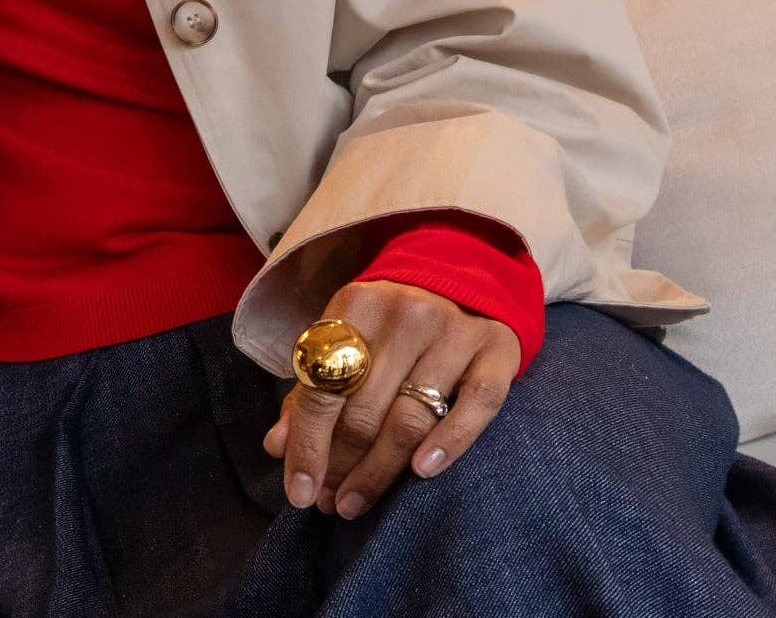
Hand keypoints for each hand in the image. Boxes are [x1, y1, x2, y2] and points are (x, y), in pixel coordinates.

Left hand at [261, 278, 519, 520]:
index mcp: (358, 304)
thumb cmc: (392, 319)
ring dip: (379, 471)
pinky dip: (449, 441)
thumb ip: (312, 387)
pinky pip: (476, 404)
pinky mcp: (497, 349)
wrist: (464, 273)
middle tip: (329, 502)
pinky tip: (421, 472)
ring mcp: (454, 331)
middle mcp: (406, 314)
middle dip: (340, 464)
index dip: (307, 443)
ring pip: (411, 417)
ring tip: (354, 502)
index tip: (297, 490)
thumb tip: (278, 446)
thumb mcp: (347, 335)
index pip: (323, 384)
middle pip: (365, 407)